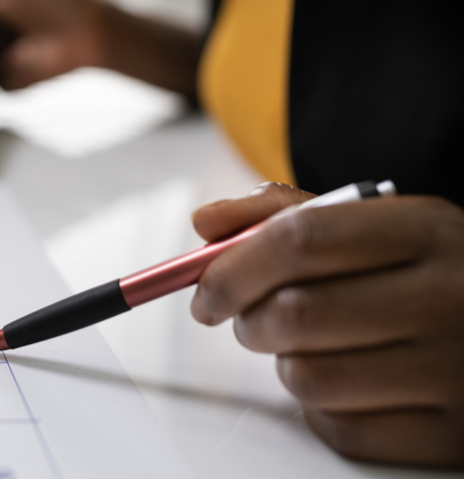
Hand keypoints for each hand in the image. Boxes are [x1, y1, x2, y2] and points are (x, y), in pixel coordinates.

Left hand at [191, 182, 463, 466]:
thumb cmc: (432, 269)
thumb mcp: (379, 221)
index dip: (233, 267)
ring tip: (312, 346)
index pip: (297, 241)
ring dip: (286, 364)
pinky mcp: (455, 434)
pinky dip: (322, 410)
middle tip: (251, 319)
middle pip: (294, 314)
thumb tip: (208, 223)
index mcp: (424, 230)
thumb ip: (287, 213)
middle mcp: (448, 297)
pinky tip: (347, 382)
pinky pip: (342, 431)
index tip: (207, 289)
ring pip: (308, 378)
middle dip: (249, 320)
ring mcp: (455, 370)